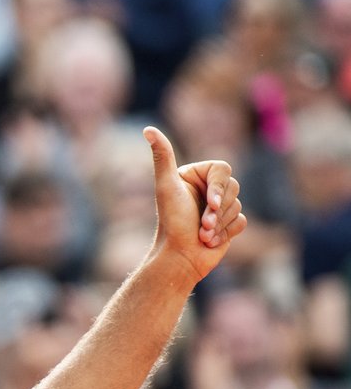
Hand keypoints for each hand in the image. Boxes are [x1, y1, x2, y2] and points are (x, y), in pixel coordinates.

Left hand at [144, 126, 247, 282]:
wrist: (179, 258)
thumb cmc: (171, 223)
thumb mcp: (166, 187)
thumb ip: (162, 157)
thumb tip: (148, 130)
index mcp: (195, 176)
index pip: (223, 170)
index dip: (219, 188)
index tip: (209, 205)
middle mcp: (207, 189)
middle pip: (233, 187)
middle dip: (217, 210)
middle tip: (201, 225)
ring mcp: (218, 207)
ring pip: (238, 205)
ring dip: (219, 224)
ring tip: (201, 235)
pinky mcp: (227, 224)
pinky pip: (241, 221)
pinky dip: (226, 233)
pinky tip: (209, 242)